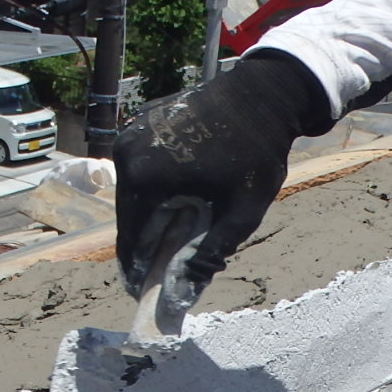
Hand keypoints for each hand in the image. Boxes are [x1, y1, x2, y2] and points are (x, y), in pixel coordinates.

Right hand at [112, 51, 332, 299]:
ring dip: (148, 216)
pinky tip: (173, 202)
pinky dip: (152, 188)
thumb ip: (206, 257)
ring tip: (167, 237)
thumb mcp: (240, 214)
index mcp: (145, 177)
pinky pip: (138, 168)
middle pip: (128, 216)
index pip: (131, 239)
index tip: (143, 294)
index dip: (136, 270)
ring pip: (131, 193)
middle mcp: (126, 154)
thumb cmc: (256, 153)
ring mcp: (130, 134)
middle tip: (156, 271)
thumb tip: (178, 299)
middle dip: (143, 244)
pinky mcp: (139, 123)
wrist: (265, 92)